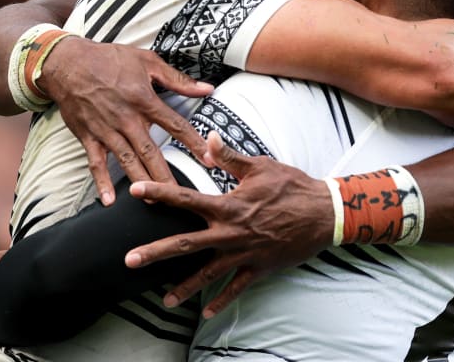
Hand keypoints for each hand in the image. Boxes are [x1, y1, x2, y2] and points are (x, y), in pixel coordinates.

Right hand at [37, 36, 212, 205]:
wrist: (67, 62)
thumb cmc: (109, 59)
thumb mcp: (147, 61)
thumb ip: (178, 79)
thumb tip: (207, 88)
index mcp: (144, 100)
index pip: (175, 125)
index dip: (194, 143)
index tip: (209, 159)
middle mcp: (126, 119)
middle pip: (151, 151)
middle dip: (167, 174)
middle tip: (183, 194)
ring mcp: (106, 130)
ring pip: (127, 161)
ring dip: (141, 181)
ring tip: (155, 200)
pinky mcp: (88, 136)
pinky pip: (95, 163)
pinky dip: (101, 182)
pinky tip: (108, 200)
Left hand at [124, 132, 332, 316]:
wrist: (324, 213)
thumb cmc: (293, 186)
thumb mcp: (261, 166)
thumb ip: (229, 156)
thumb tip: (207, 140)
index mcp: (229, 205)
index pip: (186, 198)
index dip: (159, 193)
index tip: (135, 191)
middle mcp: (231, 232)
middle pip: (186, 244)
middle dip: (156, 252)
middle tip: (130, 260)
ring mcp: (244, 253)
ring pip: (208, 273)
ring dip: (184, 286)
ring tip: (164, 299)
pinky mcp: (259, 267)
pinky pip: (236, 288)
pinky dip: (222, 301)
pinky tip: (206, 312)